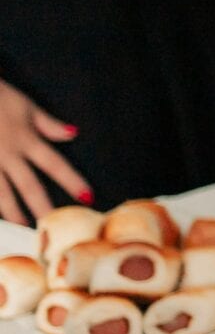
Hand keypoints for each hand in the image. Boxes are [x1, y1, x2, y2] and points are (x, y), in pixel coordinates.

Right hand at [0, 80, 85, 224]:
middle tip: (53, 227)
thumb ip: (48, 124)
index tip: (87, 198)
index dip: (72, 181)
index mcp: (26, 140)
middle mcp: (8, 154)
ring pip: (0, 191)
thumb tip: (74, 133)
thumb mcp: (26, 106)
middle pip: (29, 186)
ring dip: (12, 211)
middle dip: (42, 207)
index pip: (55, 165)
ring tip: (21, 226)